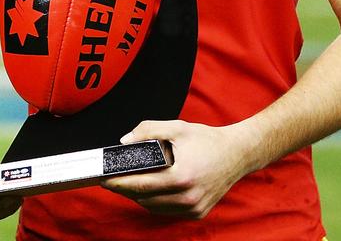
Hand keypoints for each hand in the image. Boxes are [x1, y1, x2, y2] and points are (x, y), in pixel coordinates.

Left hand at [101, 120, 252, 219]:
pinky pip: (167, 210)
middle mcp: (188, 196)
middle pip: (144, 198)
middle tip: (111, 179)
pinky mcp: (198, 213)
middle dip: (125, 189)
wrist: (236, 154)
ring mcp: (194, 208)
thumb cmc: (206, 140)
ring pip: (154, 207)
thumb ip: (147, 130)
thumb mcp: (176, 127)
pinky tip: (149, 189)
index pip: (140, 185)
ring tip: (128, 183)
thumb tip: (124, 142)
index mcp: (181, 176)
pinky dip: (155, 202)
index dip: (119, 183)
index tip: (104, 179)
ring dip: (139, 197)